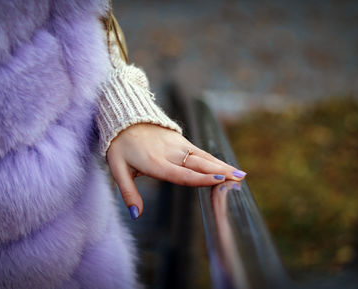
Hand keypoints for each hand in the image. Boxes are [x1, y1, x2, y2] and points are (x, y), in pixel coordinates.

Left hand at [106, 123, 246, 219]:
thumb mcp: (117, 170)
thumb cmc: (120, 146)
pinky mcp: (180, 140)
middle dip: (220, 171)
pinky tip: (226, 166)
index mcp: (155, 163)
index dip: (201, 178)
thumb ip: (128, 193)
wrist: (123, 118)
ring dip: (222, 165)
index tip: (219, 180)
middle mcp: (170, 153)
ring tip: (240, 174)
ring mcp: (177, 145)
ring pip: (203, 156)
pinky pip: (199, 151)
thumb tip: (136, 214)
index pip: (181, 173)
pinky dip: (214, 159)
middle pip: (199, 164)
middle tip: (240, 178)